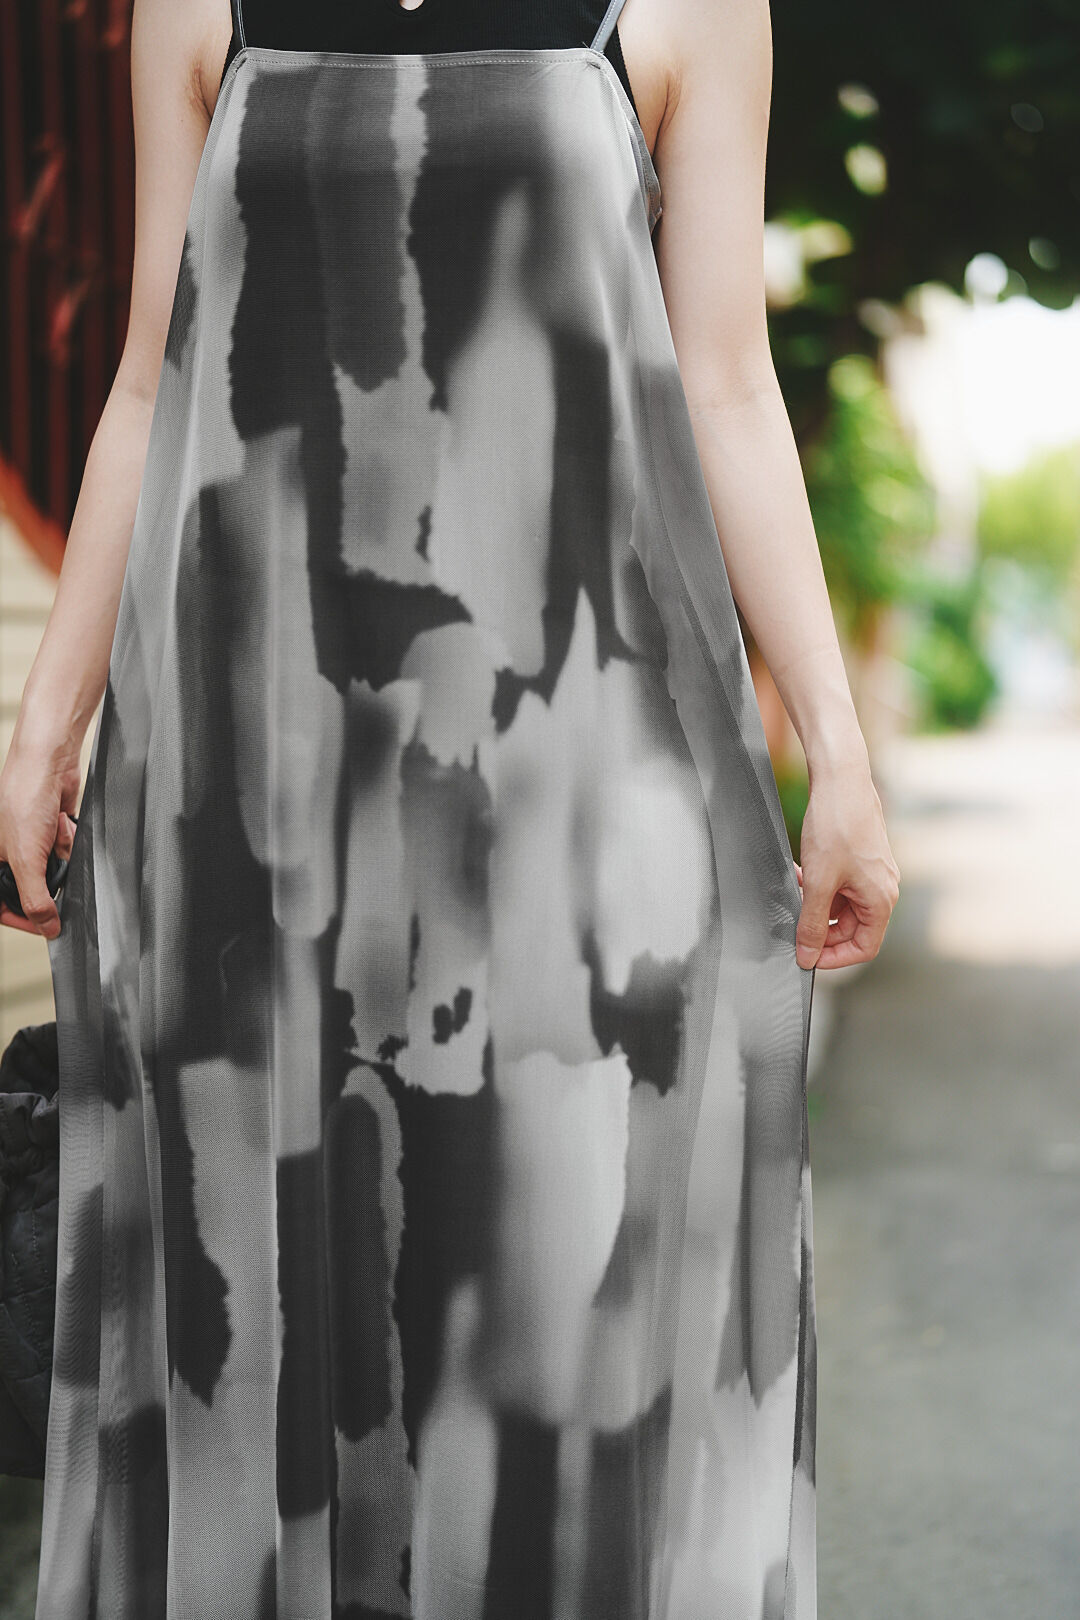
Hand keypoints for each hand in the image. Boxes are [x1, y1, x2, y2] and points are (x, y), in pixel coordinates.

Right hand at [0, 740, 81, 939]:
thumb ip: (36, 899)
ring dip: (61, 853)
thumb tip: (47, 928)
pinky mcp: (53, 833)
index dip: (24, 919)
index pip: (4, 905)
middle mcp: (9, 853)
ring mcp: (32, 843)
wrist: (49, 763)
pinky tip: (63, 824)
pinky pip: (67, 851)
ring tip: (55, 833)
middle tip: (54, 863)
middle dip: (50, 876)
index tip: (46, 926)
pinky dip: (69, 840)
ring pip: (55, 869)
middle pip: (35, 887)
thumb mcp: (26, 859)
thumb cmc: (24, 798)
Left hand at [793, 759, 899, 970]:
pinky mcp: (860, 859)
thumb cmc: (836, 827)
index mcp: (881, 900)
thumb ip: (812, 923)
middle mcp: (882, 889)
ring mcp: (872, 874)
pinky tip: (800, 875)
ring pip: (841, 907)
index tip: (807, 956)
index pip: (864, 948)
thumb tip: (807, 956)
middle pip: (851, 929)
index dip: (834, 958)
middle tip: (792, 923)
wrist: (840, 780)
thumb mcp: (818, 883)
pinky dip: (818, 887)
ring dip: (815, 906)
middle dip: (819, 928)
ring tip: (793, 892)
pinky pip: (839, 886)